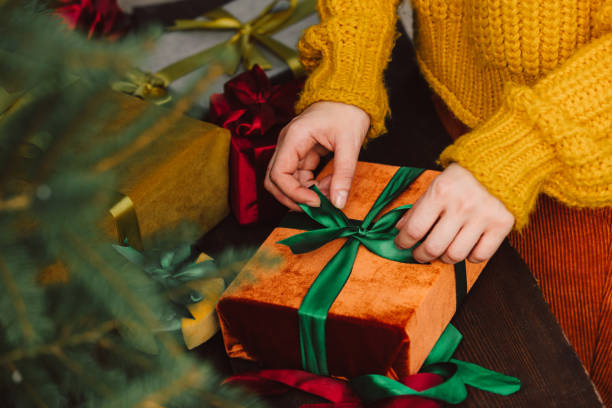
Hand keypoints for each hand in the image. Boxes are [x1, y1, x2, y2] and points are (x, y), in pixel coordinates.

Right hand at [265, 101, 369, 209]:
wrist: (351, 95)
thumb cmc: (348, 111)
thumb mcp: (350, 144)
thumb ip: (343, 175)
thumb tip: (337, 202)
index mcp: (294, 137)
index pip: (278, 174)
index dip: (293, 194)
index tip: (316, 202)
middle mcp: (288, 143)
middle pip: (275, 180)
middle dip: (293, 198)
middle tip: (317, 207)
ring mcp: (293, 148)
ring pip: (288, 181)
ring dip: (306, 193)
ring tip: (330, 194)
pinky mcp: (302, 153)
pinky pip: (301, 176)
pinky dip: (314, 185)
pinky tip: (331, 184)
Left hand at [394, 163, 514, 263]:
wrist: (500, 164)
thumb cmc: (463, 177)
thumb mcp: (436, 185)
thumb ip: (419, 207)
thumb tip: (401, 229)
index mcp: (441, 192)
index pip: (414, 229)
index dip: (403, 242)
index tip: (401, 244)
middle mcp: (462, 205)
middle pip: (433, 247)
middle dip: (421, 255)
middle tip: (419, 253)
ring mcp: (483, 216)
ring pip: (455, 255)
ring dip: (444, 258)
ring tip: (441, 251)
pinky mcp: (501, 224)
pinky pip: (480, 256)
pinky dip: (470, 257)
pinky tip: (466, 247)